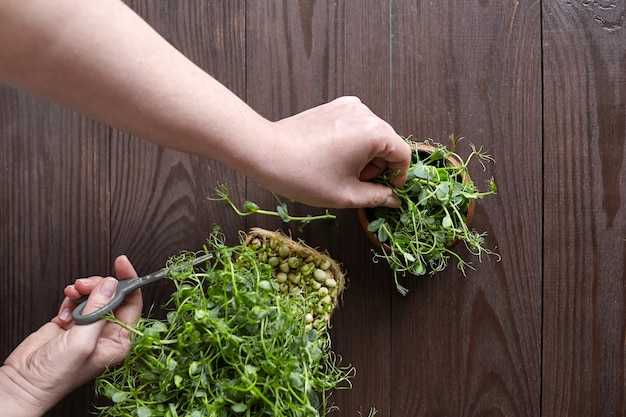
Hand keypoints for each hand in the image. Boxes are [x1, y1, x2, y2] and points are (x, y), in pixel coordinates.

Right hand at [0, 256, 142, 416]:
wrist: (24, 383)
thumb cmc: (57, 374)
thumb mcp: (83, 341)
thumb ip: (99, 310)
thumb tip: (111, 284)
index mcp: (120, 340)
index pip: (133, 303)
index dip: (129, 281)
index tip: (121, 263)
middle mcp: (107, 332)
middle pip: (114, 295)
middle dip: (101, 284)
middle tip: (86, 284)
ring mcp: (89, 326)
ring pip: (96, 295)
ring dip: (84, 289)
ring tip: (73, 292)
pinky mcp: (71, 322)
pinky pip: (78, 300)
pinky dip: (71, 298)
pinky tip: (63, 309)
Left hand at [266, 96, 411, 208]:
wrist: (268, 153)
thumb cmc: (306, 175)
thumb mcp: (346, 194)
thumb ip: (377, 196)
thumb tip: (393, 199)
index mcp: (375, 132)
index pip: (403, 154)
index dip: (398, 177)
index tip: (386, 191)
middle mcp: (365, 113)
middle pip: (387, 143)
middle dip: (378, 167)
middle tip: (357, 184)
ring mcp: (348, 107)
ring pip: (370, 135)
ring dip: (364, 156)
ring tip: (342, 173)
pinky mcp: (333, 107)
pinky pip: (354, 127)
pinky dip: (351, 143)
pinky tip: (332, 158)